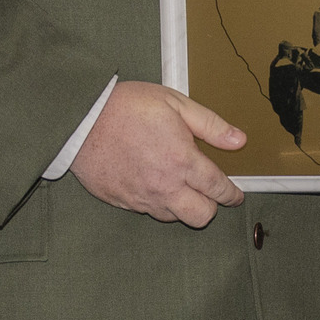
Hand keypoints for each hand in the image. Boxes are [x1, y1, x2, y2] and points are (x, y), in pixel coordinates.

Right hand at [71, 81, 246, 226]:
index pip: (218, 189)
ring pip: (174, 217)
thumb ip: (210, 124)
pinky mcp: (122, 202)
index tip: (235, 195)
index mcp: (182, 161)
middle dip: (211, 206)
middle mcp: (165, 186)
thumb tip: (239, 140)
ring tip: (177, 186)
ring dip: (182, 205)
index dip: (231, 194)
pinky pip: (147, 211)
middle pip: (202, 216)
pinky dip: (155, 202)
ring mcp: (142, 197)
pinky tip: (152, 184)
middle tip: (208, 192)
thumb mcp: (174, 103)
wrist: (80, 120)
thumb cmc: (126, 106)